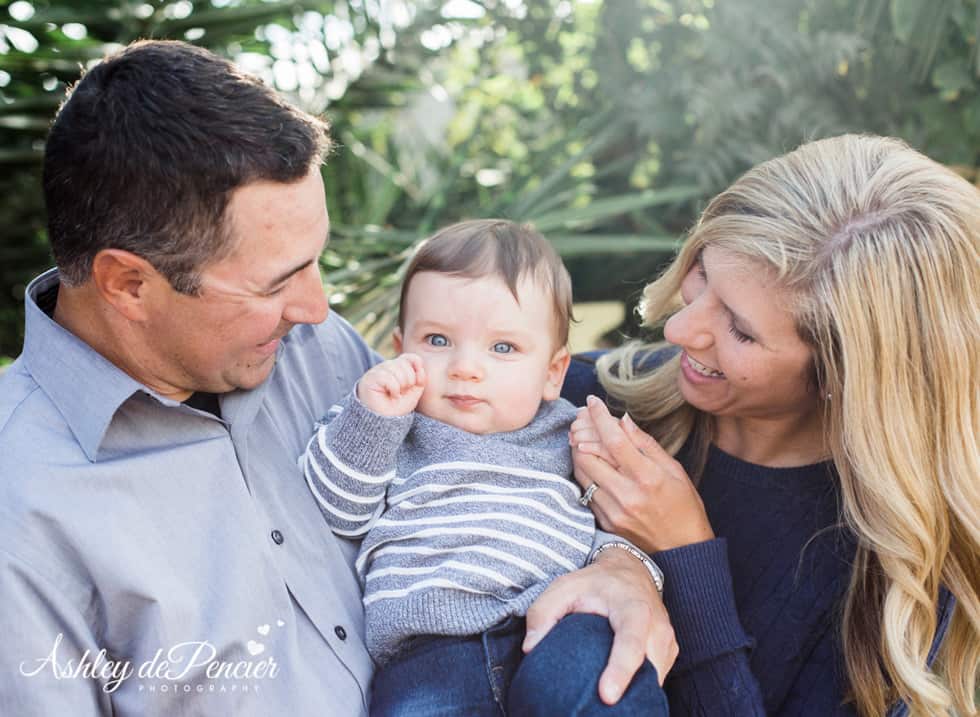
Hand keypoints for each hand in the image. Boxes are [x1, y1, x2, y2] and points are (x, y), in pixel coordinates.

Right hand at [356, 354, 425, 415]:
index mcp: (398, 368)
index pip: (410, 357)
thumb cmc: (397, 407)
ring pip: (396, 369)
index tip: (418, 381)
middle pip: (404, 363)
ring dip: (401, 385)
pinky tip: (391, 395)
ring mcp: (377, 371)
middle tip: (402, 392)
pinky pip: (388, 377)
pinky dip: (394, 388)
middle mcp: (387, 367)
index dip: (417, 365)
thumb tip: (420, 368)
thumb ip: (419, 379)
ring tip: (396, 395)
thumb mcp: (414, 392)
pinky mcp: (370, 378)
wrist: (384, 422)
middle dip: (409, 380)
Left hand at [524, 548, 677, 703]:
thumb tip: (531, 648)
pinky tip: (619, 696)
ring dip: (634, 695)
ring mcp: (667, 642)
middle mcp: (657, 626)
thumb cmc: (595, 582)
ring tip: (604, 707)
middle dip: (630, 694)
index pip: (631, 641)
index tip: (606, 696)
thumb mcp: (564, 586)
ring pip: (654, 680)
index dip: (620, 670)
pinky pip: (657, 680)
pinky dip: (639, 690)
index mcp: (633, 607)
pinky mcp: (669, 654)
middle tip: (600, 710)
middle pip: (648, 669)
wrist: (631, 571)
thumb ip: (543, 612)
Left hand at [572, 395, 713, 552]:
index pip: (613, 439)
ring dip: (578, 449)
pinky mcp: (605, 522)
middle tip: (582, 416)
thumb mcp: (675, 471)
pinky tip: (587, 459)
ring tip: (581, 434)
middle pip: (588, 453)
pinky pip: (586, 490)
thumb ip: (646, 444)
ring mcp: (613, 510)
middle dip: (581, 429)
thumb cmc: (685, 508)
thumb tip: (623, 420)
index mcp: (648, 477)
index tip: (592, 401)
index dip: (599, 416)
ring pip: (582, 471)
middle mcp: (627, 494)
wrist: (684, 552)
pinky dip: (584, 471)